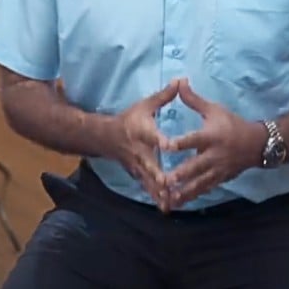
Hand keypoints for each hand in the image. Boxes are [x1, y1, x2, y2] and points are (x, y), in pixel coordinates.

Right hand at [110, 81, 178, 210]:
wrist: (107, 137)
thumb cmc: (130, 119)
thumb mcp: (145, 105)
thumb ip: (164, 96)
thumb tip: (181, 80)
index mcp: (143, 132)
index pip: (152, 136)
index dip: (161, 140)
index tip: (171, 146)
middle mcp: (140, 152)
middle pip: (150, 165)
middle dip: (160, 175)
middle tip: (171, 184)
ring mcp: (138, 166)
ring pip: (149, 181)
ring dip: (159, 192)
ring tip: (171, 203)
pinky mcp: (138, 175)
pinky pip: (148, 188)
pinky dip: (156, 198)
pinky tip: (166, 208)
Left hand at [164, 80, 264, 209]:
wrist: (257, 144)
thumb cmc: (232, 124)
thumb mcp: (214, 109)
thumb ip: (194, 100)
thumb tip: (179, 82)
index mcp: (211, 136)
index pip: (193, 140)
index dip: (180, 143)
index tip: (165, 146)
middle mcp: (214, 155)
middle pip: (196, 166)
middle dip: (181, 175)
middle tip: (164, 181)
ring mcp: (217, 170)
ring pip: (199, 183)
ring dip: (184, 191)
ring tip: (169, 199)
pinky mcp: (220, 179)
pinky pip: (205, 189)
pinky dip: (193, 196)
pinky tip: (180, 202)